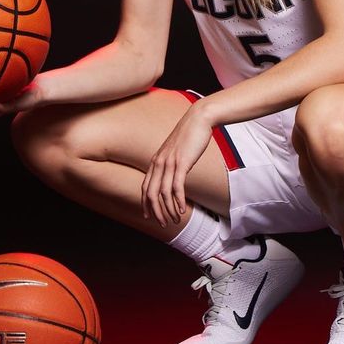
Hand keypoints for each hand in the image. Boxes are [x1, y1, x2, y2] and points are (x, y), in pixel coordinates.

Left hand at [141, 104, 213, 226]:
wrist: (199, 119)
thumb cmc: (189, 134)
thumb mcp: (175, 150)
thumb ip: (170, 162)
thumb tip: (172, 174)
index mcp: (156, 160)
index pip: (145, 187)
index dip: (145, 204)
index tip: (148, 216)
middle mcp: (159, 162)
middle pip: (151, 193)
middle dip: (156, 212)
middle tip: (163, 224)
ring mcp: (170, 162)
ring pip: (163, 193)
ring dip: (168, 209)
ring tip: (175, 220)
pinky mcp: (182, 162)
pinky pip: (177, 186)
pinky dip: (178, 200)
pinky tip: (181, 209)